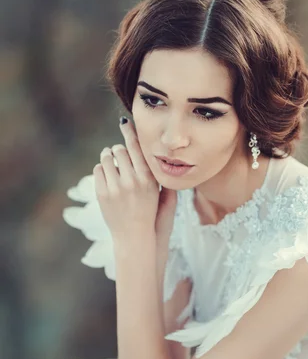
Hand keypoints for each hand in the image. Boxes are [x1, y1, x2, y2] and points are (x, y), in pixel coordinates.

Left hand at [93, 118, 158, 240]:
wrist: (135, 237)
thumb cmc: (150, 211)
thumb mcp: (159, 191)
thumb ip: (156, 170)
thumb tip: (153, 147)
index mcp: (148, 178)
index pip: (136, 147)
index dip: (129, 131)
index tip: (124, 121)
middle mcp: (132, 181)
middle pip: (118, 149)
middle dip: (117, 149)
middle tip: (118, 153)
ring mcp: (115, 188)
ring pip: (106, 158)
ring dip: (107, 157)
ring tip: (111, 162)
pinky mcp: (102, 194)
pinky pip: (97, 170)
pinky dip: (101, 169)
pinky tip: (107, 175)